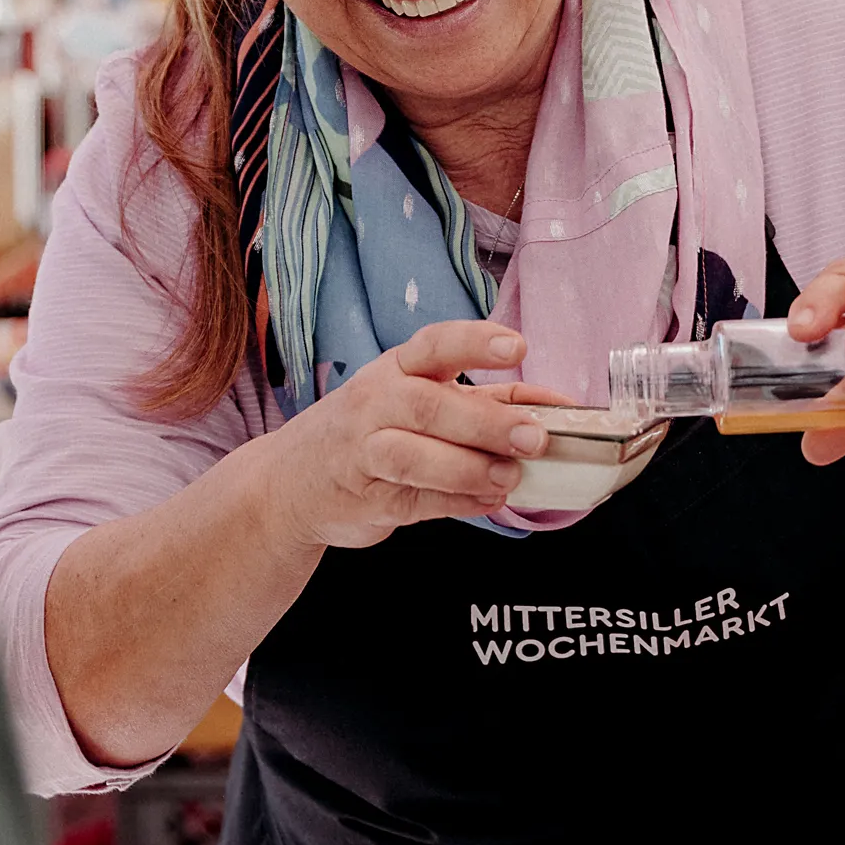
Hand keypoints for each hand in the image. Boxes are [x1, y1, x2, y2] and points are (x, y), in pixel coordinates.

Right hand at [253, 321, 554, 548]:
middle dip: (486, 421)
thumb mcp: (416, 399)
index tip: (517, 346)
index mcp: (395, 368)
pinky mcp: (365, 497)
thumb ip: (485, 400)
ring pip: (414, 455)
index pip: (434, 344)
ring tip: (510, 478)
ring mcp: (363, 451)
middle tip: (533, 438)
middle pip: (429, 404)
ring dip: (469, 468)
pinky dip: (458, 502)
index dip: (476, 342)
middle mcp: (374, 403)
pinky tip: (488, 500)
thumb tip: (556, 405)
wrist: (289, 483)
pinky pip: (416, 500)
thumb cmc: (369, 432)